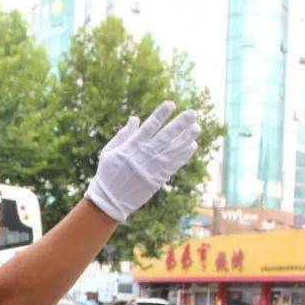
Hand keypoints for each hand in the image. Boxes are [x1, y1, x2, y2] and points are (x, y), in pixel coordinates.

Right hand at [85, 101, 200, 222]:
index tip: (171, 104)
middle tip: (193, 113)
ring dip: (186, 138)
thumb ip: (123, 135)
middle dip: (180, 123)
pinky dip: (184, 155)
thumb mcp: (109, 152)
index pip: (149, 126)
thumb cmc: (107, 174)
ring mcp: (152, 167)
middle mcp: (143, 155)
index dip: (161, 114)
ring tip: (196, 127)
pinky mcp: (158, 178)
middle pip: (166, 135)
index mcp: (131, 146)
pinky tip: (192, 145)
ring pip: (173, 149)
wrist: (109, 201)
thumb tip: (135, 118)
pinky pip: (174, 164)